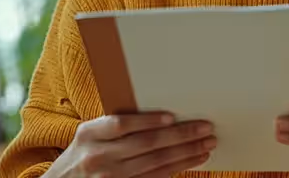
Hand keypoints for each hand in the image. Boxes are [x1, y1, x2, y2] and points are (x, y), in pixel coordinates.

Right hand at [45, 113, 217, 177]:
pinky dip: (177, 168)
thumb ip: (115, 127)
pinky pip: (155, 177)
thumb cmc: (81, 156)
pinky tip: (194, 160)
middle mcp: (98, 156)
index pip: (121, 124)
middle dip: (180, 135)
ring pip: (155, 162)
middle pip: (146, 144)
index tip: (172, 117)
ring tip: (207, 144)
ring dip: (186, 152)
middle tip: (205, 128)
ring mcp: (109, 177)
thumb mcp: (88, 137)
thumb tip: (163, 116)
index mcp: (89, 134)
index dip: (147, 121)